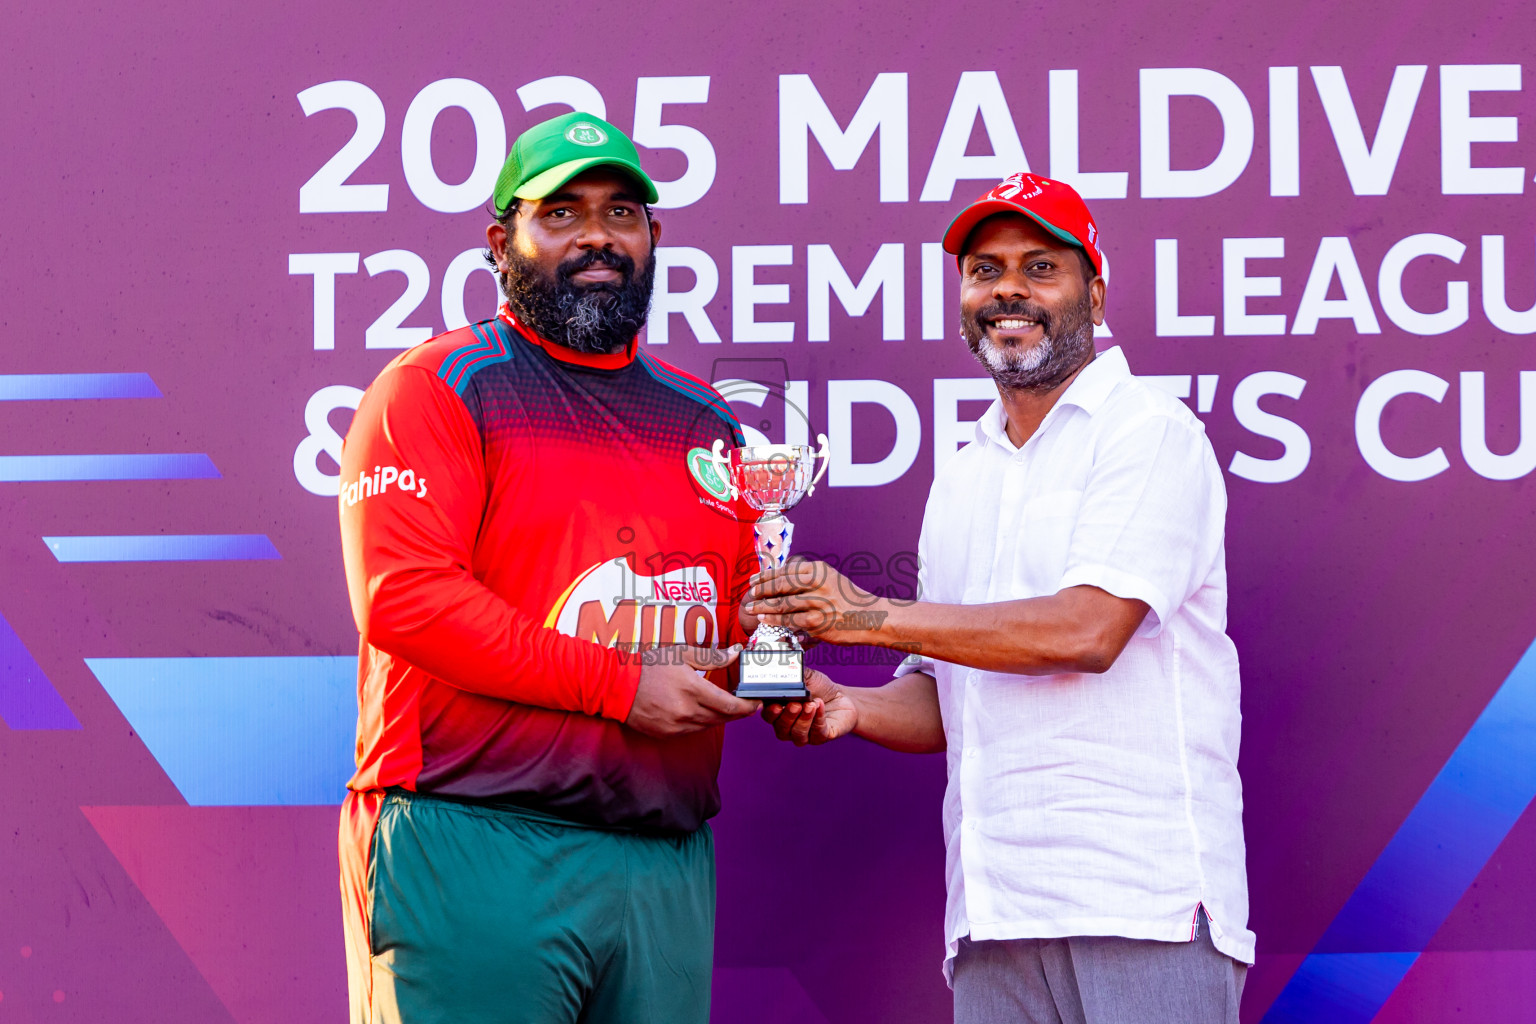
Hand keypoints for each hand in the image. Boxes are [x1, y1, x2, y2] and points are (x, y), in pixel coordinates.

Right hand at [626, 644, 758, 737]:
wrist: (616, 685)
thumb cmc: (648, 666)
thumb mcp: (681, 654)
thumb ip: (712, 657)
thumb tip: (735, 653)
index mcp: (693, 690)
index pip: (731, 706)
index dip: (748, 707)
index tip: (757, 702)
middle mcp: (687, 712)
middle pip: (723, 718)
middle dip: (738, 712)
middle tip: (746, 703)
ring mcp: (676, 726)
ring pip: (709, 725)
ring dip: (720, 717)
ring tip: (725, 705)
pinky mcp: (667, 734)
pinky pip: (692, 731)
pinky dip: (701, 722)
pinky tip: (701, 711)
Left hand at [743, 560, 883, 641]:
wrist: (871, 617)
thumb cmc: (848, 600)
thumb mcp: (830, 579)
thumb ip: (808, 578)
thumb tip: (781, 581)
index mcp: (819, 569)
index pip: (785, 571)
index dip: (766, 576)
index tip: (754, 580)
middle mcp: (817, 583)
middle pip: (781, 585)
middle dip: (761, 590)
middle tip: (750, 594)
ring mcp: (817, 602)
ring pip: (783, 603)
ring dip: (763, 606)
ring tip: (752, 608)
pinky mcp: (818, 621)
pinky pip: (790, 620)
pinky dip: (775, 620)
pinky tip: (765, 619)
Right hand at [760, 669, 857, 745]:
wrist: (842, 698)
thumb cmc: (820, 688)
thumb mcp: (807, 677)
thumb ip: (795, 674)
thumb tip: (786, 667)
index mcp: (780, 712)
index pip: (768, 716)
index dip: (770, 712)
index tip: (775, 705)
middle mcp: (788, 727)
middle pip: (780, 728)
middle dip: (788, 716)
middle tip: (796, 704)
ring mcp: (804, 734)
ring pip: (797, 734)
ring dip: (804, 719)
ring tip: (811, 704)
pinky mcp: (820, 737)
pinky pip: (816, 733)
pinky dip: (818, 719)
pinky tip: (820, 706)